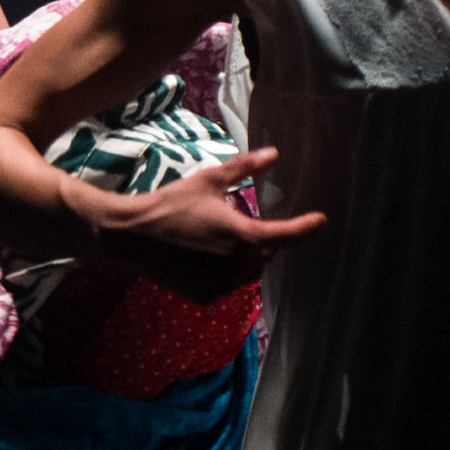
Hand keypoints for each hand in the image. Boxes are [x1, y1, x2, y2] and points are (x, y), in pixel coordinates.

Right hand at [88, 147, 324, 301]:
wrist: (129, 235)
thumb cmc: (169, 204)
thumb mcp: (207, 180)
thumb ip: (244, 169)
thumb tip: (273, 154)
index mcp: (242, 236)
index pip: (285, 235)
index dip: (306, 227)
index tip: (320, 220)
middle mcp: (235, 265)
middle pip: (265, 255)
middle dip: (262, 242)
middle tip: (242, 224)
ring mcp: (219, 284)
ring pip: (246, 273)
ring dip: (244, 258)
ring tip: (223, 241)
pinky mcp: (203, 295)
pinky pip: (226, 285)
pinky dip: (224, 273)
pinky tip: (205, 258)